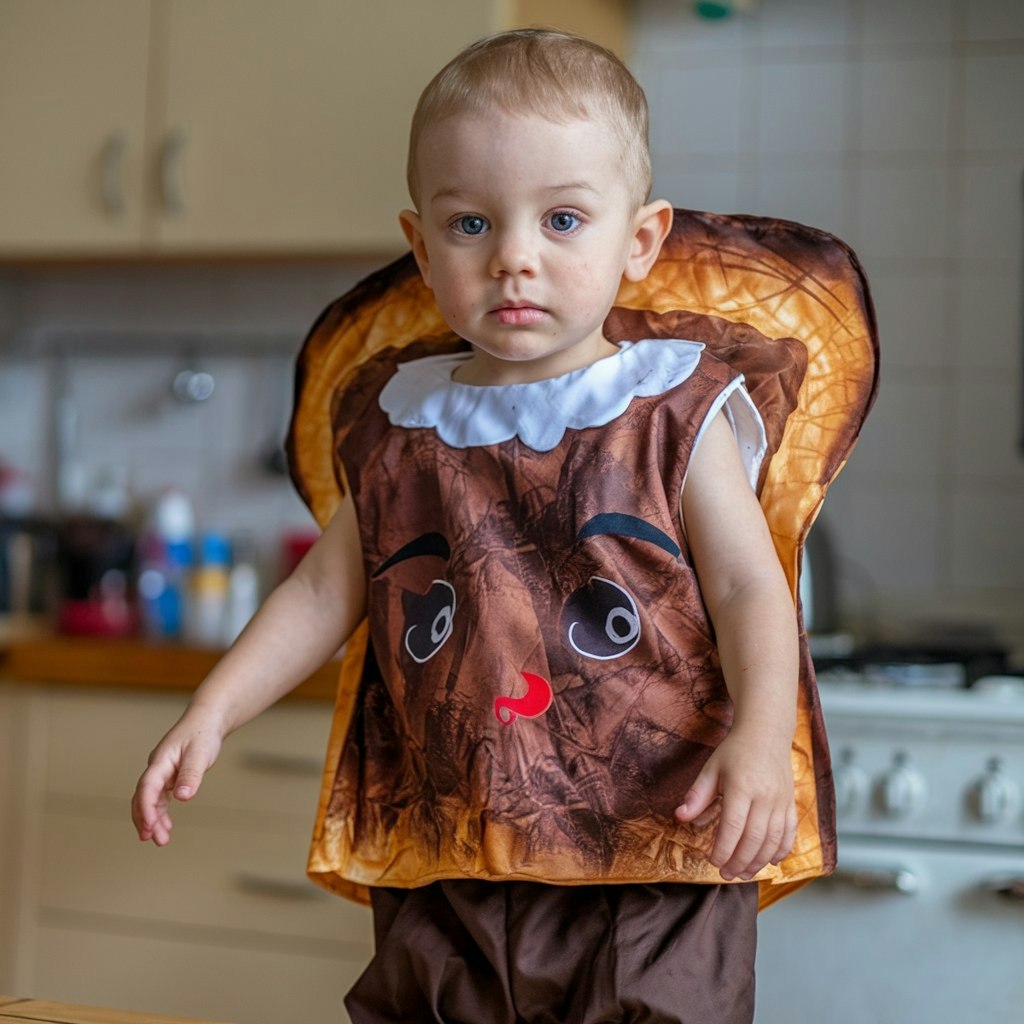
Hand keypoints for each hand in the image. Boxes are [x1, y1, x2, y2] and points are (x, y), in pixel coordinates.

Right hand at [130, 712, 224, 845]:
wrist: (207, 720)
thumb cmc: (203, 733)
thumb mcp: (200, 754)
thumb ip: (191, 774)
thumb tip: (183, 797)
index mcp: (161, 761)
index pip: (147, 787)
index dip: (146, 808)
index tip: (150, 826)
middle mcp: (157, 768)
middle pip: (143, 797)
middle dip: (145, 819)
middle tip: (152, 838)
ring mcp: (162, 772)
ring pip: (150, 800)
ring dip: (153, 819)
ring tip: (161, 840)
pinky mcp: (169, 776)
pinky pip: (159, 798)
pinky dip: (161, 812)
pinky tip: (166, 825)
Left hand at [673, 725, 796, 880]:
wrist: (766, 734)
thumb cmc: (735, 752)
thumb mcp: (711, 769)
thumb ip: (697, 795)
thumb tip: (680, 817)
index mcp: (742, 786)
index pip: (733, 826)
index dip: (723, 848)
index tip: (713, 861)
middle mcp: (765, 796)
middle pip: (754, 838)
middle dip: (739, 861)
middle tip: (726, 874)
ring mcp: (781, 801)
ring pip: (773, 840)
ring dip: (759, 861)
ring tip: (744, 874)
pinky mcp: (791, 803)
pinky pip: (789, 833)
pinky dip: (781, 851)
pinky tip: (769, 862)